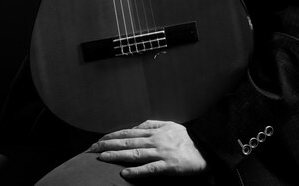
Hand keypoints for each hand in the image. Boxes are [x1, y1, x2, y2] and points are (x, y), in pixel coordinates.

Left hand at [87, 119, 207, 178]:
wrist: (206, 147)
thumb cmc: (187, 138)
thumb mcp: (169, 125)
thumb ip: (152, 124)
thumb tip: (137, 125)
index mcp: (154, 131)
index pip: (128, 133)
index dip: (112, 136)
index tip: (98, 140)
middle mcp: (155, 140)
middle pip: (127, 142)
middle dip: (108, 145)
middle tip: (91, 149)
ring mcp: (161, 152)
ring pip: (135, 154)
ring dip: (117, 156)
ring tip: (102, 158)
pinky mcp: (169, 166)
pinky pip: (150, 169)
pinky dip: (137, 172)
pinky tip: (124, 173)